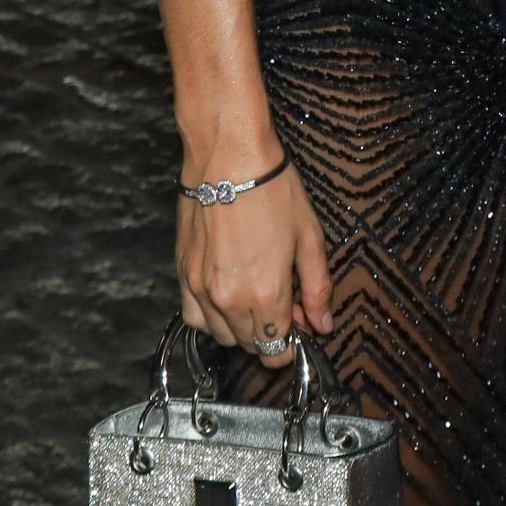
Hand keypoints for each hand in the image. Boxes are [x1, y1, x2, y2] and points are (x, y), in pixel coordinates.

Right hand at [175, 144, 333, 368]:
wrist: (229, 156)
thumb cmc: (273, 189)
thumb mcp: (310, 236)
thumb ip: (318, 288)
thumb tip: (323, 325)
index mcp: (267, 294)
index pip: (277, 350)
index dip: (292, 342)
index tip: (299, 323)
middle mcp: (230, 300)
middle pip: (251, 346)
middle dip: (270, 333)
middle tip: (283, 301)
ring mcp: (201, 289)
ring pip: (222, 336)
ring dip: (242, 327)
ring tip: (256, 294)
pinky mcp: (182, 274)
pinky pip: (195, 318)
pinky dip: (212, 317)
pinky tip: (227, 294)